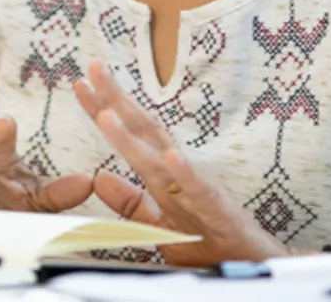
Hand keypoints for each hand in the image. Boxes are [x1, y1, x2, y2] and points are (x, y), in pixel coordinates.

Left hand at [73, 60, 286, 265]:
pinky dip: (184, 172)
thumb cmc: (207, 240)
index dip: (105, 108)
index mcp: (162, 172)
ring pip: (159, 157)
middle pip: (141, 130)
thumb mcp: (158, 223)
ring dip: (133, 137)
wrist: (248, 261)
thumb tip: (99, 176)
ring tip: (107, 115)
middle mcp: (176, 170)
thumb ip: (130, 202)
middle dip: (115, 100)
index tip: (82, 84)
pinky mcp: (214, 206)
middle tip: (93, 68)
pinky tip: (170, 157)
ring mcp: (194, 185)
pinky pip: (197, 188)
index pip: (130, 133)